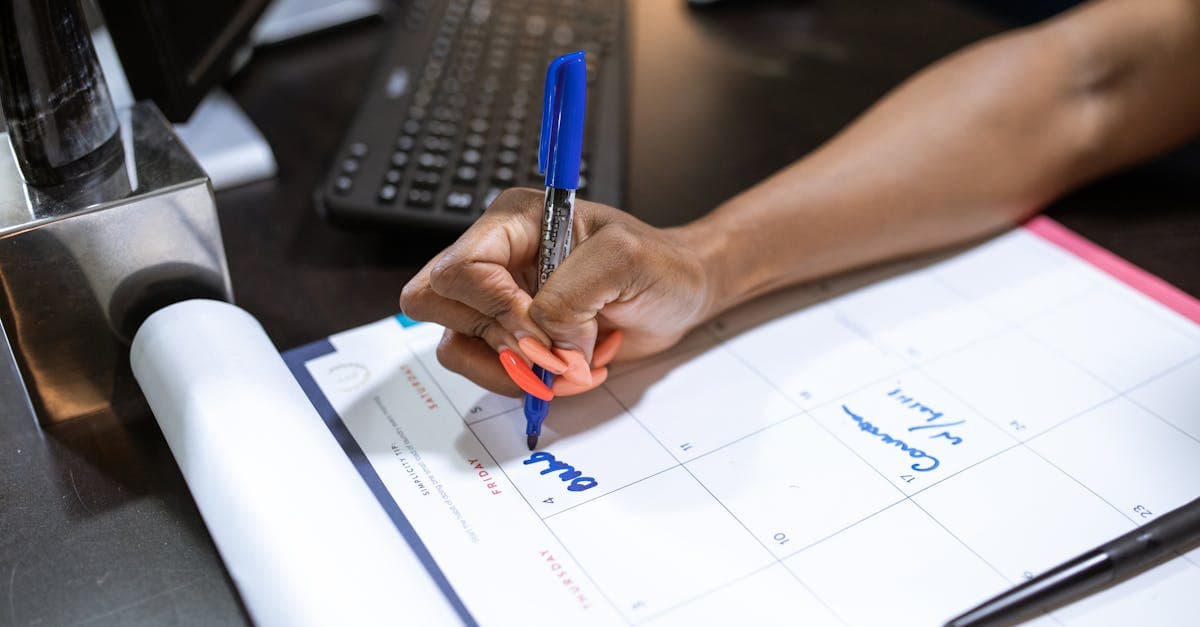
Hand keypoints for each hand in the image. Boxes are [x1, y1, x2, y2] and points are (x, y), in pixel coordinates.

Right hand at [400, 188, 715, 397]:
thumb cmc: (658, 263)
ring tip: (568, 361)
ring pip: (455, 345)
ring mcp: (498, 301)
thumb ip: (573, 294)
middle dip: (495, 337)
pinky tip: (565, 369)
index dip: (496, 307)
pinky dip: (523, 382)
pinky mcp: (510, 338)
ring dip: (512, 368)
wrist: (679, 293)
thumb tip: (542, 341)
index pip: (460, 267)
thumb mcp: (625, 258)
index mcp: (512, 222)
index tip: (544, 327)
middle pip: (433, 301)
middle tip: (550, 347)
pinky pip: (484, 371)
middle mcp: (495, 258)